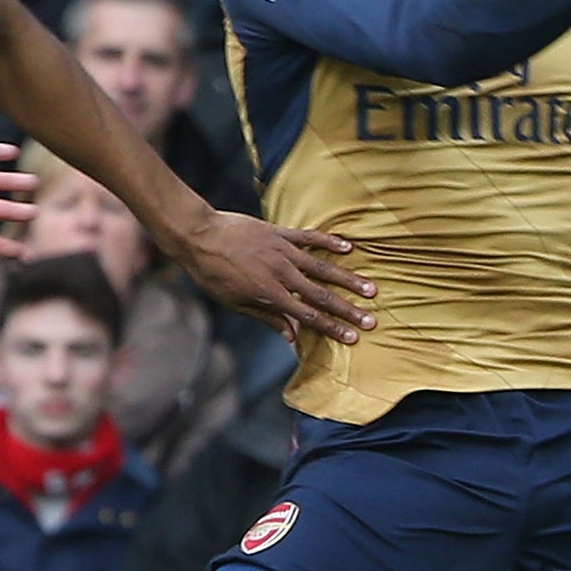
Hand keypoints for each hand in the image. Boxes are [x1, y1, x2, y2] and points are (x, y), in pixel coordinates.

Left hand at [173, 213, 374, 344]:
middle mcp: (281, 273)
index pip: (308, 316)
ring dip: (348, 279)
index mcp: (269, 294)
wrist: (199, 236)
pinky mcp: (280, 232)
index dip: (332, 328)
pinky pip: (310, 237)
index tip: (352, 337)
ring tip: (371, 288)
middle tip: (372, 321)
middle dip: (348, 310)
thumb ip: (267, 317)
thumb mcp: (235, 303)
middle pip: (321, 295)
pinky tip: (349, 246)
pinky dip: (330, 241)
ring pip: (323, 267)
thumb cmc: (213, 274)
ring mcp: (283, 251)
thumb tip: (292, 337)